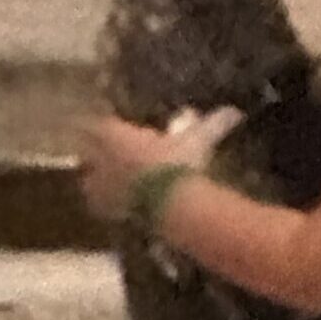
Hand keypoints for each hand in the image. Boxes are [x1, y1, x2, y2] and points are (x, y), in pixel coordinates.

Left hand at [75, 108, 242, 221]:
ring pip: (87, 175)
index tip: (104, 123)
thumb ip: (214, 123)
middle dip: (91, 147)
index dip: (100, 123)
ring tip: (105, 176)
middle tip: (101, 148)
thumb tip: (236, 111)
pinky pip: (97, 202)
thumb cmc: (181, 162)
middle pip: (84, 147)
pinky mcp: (105, 208)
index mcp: (116, 134)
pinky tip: (113, 203)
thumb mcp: (199, 139)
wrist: (172, 204)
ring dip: (94, 174)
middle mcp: (101, 156)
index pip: (97, 122)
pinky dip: (102, 201)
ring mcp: (99, 184)